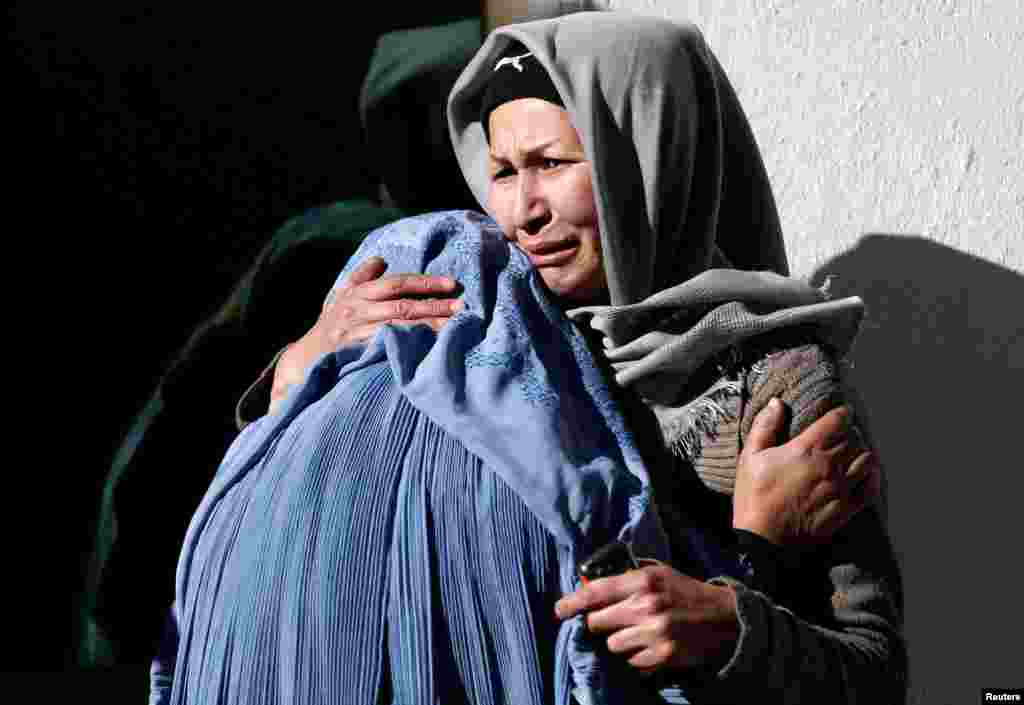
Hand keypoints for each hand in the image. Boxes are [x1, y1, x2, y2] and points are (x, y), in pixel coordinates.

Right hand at [269, 256, 462, 411]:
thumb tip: (380, 260)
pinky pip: (388, 346)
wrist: (305, 358)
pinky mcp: (358, 351)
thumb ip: (360, 277)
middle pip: (402, 304)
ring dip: (428, 325)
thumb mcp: (339, 297)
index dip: (424, 282)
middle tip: (461, 306)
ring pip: (399, 325)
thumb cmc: (329, 325)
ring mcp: (358, 331)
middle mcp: (358, 309)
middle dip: (433, 304)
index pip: (397, 283)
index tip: (451, 284)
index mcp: (358, 293)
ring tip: (453, 325)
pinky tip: (429, 346)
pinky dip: (409, 344)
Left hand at [554, 564, 739, 672]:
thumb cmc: (686, 592)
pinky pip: (632, 662)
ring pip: (612, 645)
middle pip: (597, 622)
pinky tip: (651, 645)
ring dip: (620, 641)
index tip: (560, 610)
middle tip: (614, 620)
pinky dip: (637, 657)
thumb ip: (627, 578)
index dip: (573, 602)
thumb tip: (590, 586)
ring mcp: (654, 633)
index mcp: (643, 581)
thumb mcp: (659, 573)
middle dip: (600, 623)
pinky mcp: (663, 655)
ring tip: (638, 633)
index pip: (596, 592)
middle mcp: (646, 606)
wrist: (726, 618)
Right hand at [733, 399, 880, 544]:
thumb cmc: (754, 496)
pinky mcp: (846, 510)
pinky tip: (867, 472)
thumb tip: (776, 403)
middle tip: (842, 432)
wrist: (763, 540)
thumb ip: (765, 427)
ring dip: (862, 451)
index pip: (836, 421)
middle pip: (853, 439)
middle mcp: (829, 466)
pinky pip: (870, 488)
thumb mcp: (750, 457)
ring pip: (866, 460)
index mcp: (806, 450)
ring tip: (854, 451)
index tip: (840, 412)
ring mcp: (841, 489)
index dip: (841, 413)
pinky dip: (872, 477)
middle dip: (849, 432)